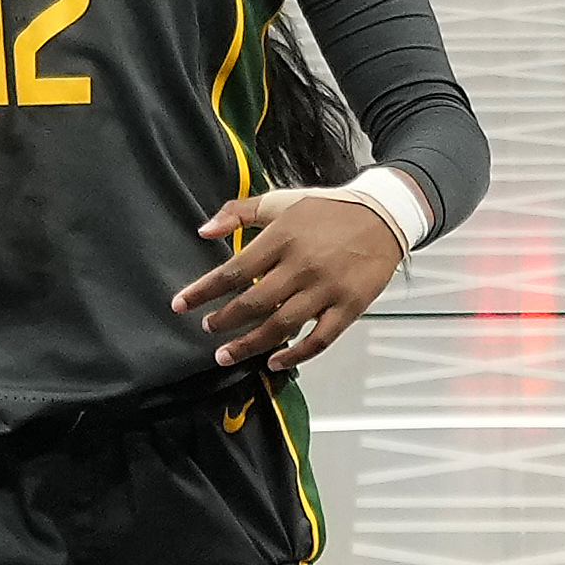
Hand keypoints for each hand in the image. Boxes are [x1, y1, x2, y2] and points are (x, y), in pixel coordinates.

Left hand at [175, 185, 398, 370]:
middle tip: (208, 330)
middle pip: (254, 303)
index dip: (203, 291)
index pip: (233, 271)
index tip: (180, 305)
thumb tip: (203, 231)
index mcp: (282, 238)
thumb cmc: (328, 209)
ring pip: (281, 326)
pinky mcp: (349, 307)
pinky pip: (319, 340)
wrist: (383, 215)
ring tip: (226, 355)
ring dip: (249, 345)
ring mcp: (326, 290)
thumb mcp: (280, 201)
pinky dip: (295, 355)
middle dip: (224, 321)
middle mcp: (302, 266)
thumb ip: (238, 212)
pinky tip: (274, 363)